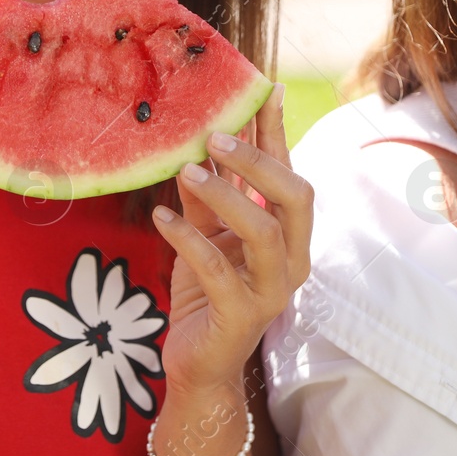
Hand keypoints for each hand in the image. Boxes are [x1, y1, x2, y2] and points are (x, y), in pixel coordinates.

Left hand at [152, 83, 312, 396]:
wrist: (199, 366)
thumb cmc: (206, 294)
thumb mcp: (207, 234)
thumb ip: (209, 193)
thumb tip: (201, 140)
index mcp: (289, 236)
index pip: (290, 174)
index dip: (278, 133)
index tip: (265, 89)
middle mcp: (292, 261)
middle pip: (295, 197)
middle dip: (257, 159)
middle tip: (213, 134)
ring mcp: (272, 291)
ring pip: (263, 231)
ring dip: (223, 194)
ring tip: (185, 171)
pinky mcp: (241, 316)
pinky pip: (217, 269)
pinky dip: (186, 238)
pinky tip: (161, 218)